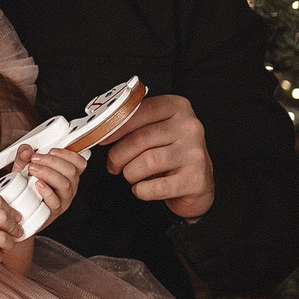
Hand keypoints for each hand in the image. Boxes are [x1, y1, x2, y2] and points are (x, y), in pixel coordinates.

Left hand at [18, 143, 88, 225]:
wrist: (22, 212)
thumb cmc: (27, 190)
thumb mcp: (23, 170)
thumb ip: (23, 158)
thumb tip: (26, 151)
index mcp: (67, 176)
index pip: (79, 163)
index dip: (68, 154)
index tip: (51, 151)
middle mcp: (69, 188)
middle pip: (71, 171)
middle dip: (52, 161)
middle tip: (35, 158)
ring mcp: (63, 200)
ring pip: (65, 184)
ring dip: (48, 173)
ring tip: (33, 169)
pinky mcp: (54, 212)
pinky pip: (55, 201)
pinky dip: (46, 191)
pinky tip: (37, 185)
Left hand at [105, 95, 213, 219]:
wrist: (197, 182)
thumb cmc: (171, 153)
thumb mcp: (156, 130)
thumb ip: (134, 123)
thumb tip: (102, 129)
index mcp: (177, 107)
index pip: (140, 111)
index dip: (115, 126)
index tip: (101, 137)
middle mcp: (189, 127)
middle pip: (140, 139)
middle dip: (118, 155)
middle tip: (113, 164)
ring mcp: (194, 153)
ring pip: (147, 162)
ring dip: (130, 173)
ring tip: (131, 175)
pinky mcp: (195, 179)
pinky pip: (156, 187)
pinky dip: (142, 190)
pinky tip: (142, 188)